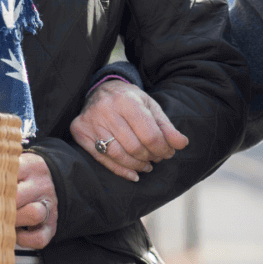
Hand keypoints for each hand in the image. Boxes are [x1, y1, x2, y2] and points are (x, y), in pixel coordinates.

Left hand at [16, 152, 57, 248]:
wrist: (50, 183)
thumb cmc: (20, 176)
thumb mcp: (13, 165)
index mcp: (30, 166)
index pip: (10, 172)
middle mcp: (42, 184)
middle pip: (18, 196)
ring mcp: (48, 205)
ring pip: (34, 214)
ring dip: (14, 221)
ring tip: (0, 222)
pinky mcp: (51, 226)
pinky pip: (40, 238)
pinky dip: (25, 240)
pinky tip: (15, 235)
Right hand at [70, 80, 188, 181]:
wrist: (101, 89)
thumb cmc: (130, 100)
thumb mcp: (151, 107)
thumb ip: (167, 127)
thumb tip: (182, 144)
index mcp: (126, 101)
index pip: (150, 135)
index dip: (163, 148)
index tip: (168, 152)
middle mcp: (106, 110)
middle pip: (135, 147)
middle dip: (150, 156)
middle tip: (157, 158)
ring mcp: (91, 122)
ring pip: (119, 155)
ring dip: (137, 165)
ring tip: (147, 165)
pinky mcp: (80, 133)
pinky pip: (103, 159)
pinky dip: (121, 170)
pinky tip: (133, 174)